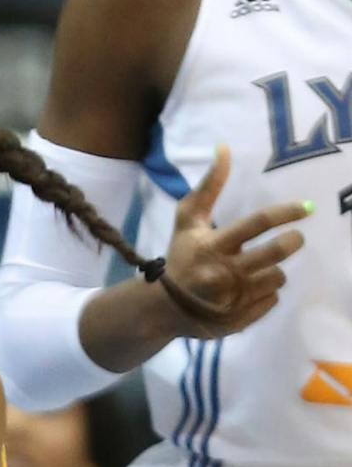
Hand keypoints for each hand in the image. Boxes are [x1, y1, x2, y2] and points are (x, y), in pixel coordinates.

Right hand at [158, 146, 308, 337]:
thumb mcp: (187, 222)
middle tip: (294, 239)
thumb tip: (224, 148)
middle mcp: (224, 273)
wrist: (160, 309)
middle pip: (276, 253)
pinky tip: (250, 290)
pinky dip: (266, 293)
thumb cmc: (179, 258)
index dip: (286, 213)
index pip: (257, 223)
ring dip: (274, 271)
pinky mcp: (240, 318)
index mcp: (212, 246)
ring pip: (277, 278)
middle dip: (292, 242)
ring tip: (262, 268)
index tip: (306, 208)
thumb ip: (208, 187)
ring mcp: (233, 299)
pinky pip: (272, 300)